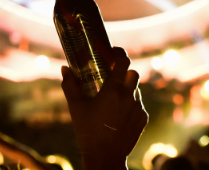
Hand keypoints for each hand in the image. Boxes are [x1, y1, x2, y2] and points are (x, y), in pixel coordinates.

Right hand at [61, 46, 147, 169]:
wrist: (106, 157)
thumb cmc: (88, 131)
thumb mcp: (76, 107)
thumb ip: (70, 85)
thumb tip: (65, 69)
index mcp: (113, 90)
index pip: (124, 61)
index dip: (120, 53)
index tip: (113, 52)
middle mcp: (129, 96)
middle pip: (133, 73)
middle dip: (124, 72)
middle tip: (112, 77)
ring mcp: (138, 108)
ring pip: (136, 90)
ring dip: (127, 90)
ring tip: (112, 100)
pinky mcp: (143, 119)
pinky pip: (138, 105)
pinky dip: (130, 104)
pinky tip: (118, 114)